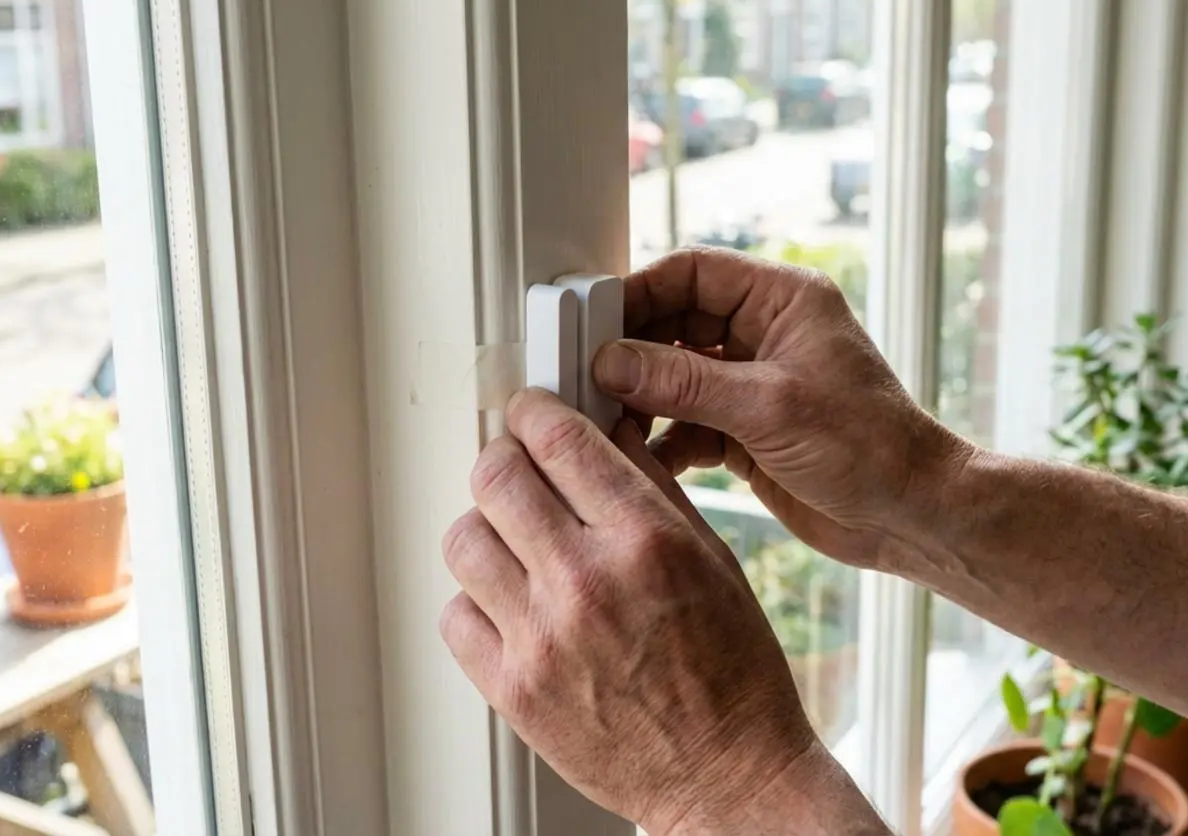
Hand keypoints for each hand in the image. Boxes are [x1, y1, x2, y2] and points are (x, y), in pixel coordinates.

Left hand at [439, 389, 868, 834]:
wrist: (726, 775)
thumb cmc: (732, 673)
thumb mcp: (713, 559)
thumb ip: (650, 489)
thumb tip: (603, 432)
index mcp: (646, 541)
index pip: (558, 439)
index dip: (534, 413)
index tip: (530, 415)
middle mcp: (587, 582)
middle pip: (495, 477)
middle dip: (504, 460)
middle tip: (518, 471)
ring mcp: (542, 638)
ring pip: (463, 540)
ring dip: (486, 530)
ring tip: (516, 545)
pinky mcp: (513, 689)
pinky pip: (455, 615)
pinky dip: (476, 602)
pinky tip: (512, 606)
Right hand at [592, 246, 971, 570]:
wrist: (912, 516)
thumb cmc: (871, 448)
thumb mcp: (768, 407)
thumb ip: (684, 381)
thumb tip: (612, 360)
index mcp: (783, 301)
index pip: (692, 272)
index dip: (639, 293)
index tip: (594, 323)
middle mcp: (765, 334)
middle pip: (673, 322)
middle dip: (631, 352)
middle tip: (587, 377)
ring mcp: (753, 383)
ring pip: (674, 375)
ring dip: (641, 400)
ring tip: (607, 422)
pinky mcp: (745, 430)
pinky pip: (685, 422)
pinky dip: (661, 439)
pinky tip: (642, 459)